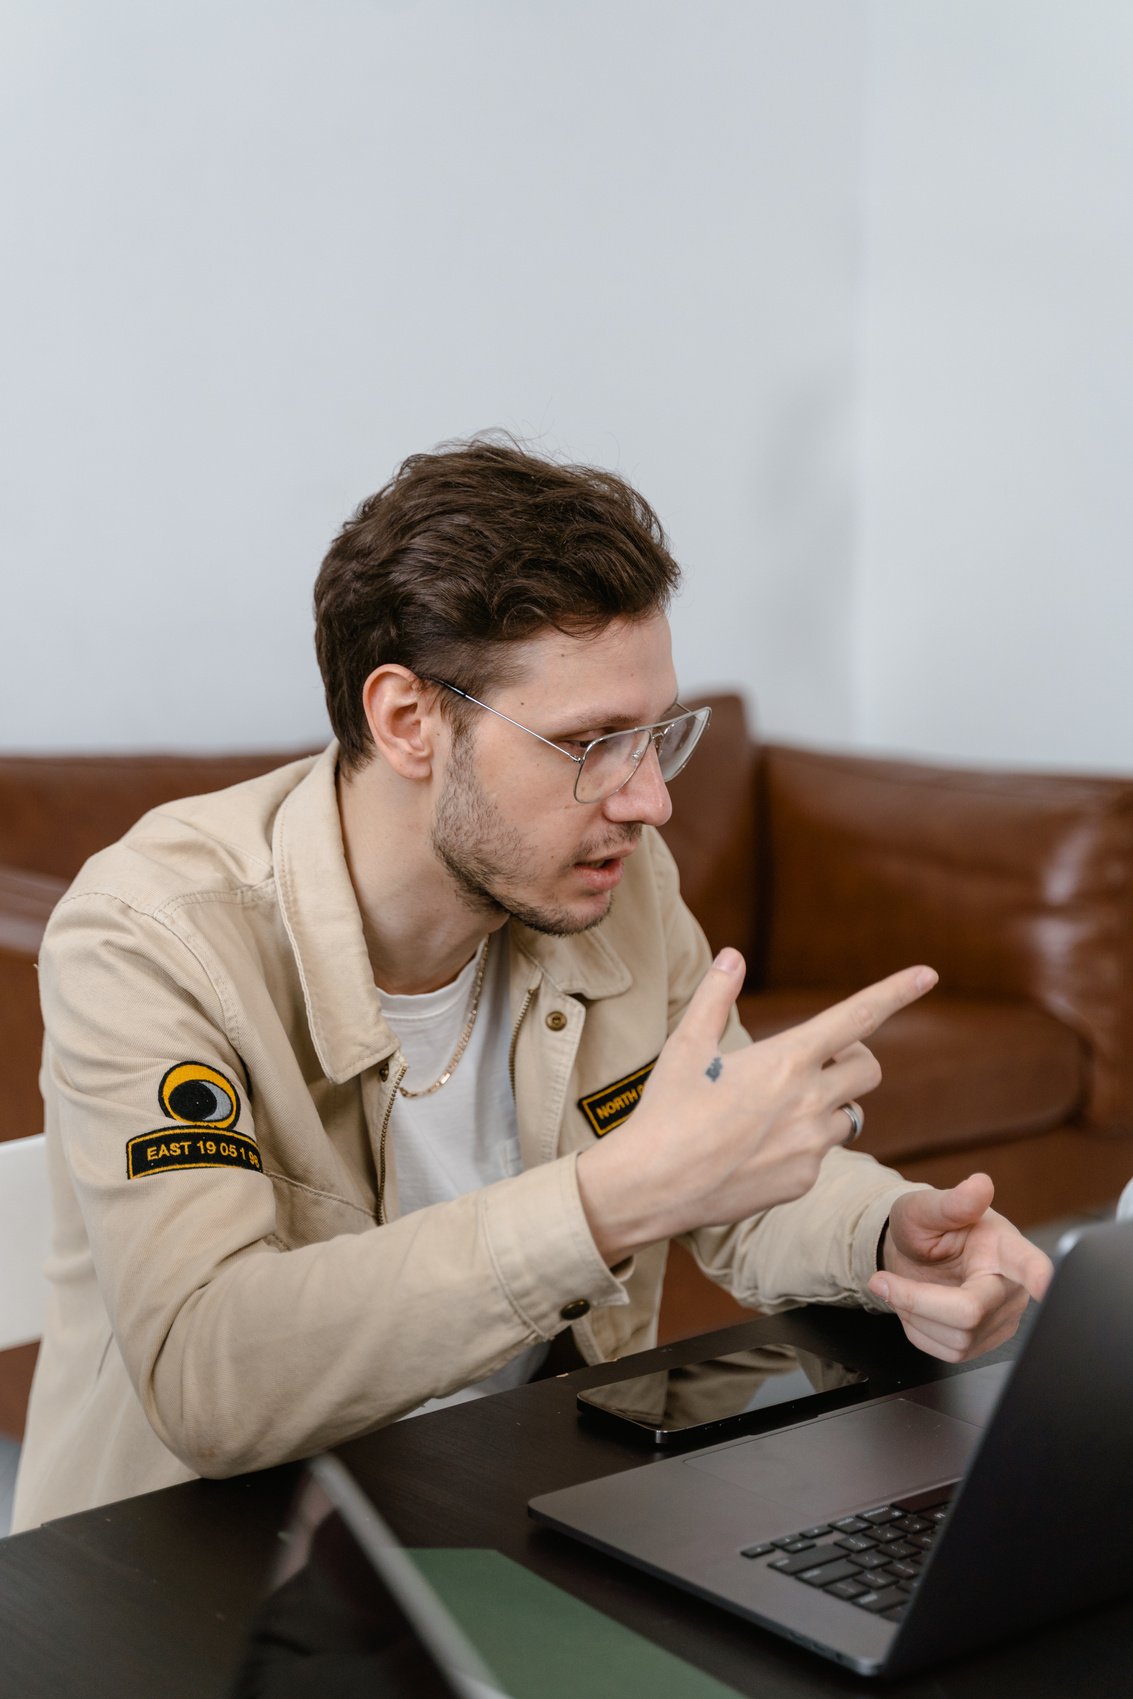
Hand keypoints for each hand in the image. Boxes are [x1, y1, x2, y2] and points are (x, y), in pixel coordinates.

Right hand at [577, 948, 937, 1263]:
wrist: (652, 1186)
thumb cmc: (665, 1110)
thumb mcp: (685, 1046)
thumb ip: (716, 996)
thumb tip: (734, 956)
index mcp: (786, 1060)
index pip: (856, 1016)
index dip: (896, 992)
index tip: (927, 973)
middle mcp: (809, 1101)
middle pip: (868, 1068)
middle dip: (851, 1059)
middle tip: (811, 1064)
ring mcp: (810, 1146)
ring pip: (848, 1114)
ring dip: (826, 1105)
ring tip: (773, 1113)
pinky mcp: (803, 1181)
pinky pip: (822, 1153)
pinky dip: (802, 1145)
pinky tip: (758, 1149)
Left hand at [867, 1174, 1052, 1360]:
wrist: (915, 1255)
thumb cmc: (925, 1226)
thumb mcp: (925, 1208)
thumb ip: (951, 1202)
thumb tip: (979, 1185)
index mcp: (1005, 1247)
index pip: (1030, 1265)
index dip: (1038, 1277)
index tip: (1043, 1285)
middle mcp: (1012, 1287)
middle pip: (970, 1313)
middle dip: (917, 1300)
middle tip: (882, 1280)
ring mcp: (1002, 1319)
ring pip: (957, 1339)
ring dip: (914, 1315)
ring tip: (906, 1288)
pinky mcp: (986, 1343)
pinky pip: (948, 1353)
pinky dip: (920, 1332)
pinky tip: (919, 1307)